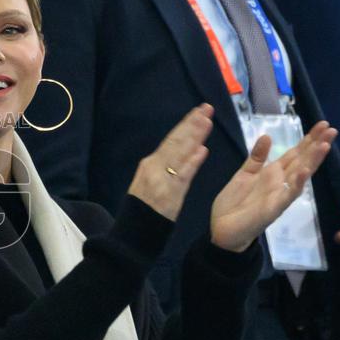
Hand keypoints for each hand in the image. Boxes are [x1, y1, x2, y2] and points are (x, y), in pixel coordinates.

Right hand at [127, 104, 212, 220]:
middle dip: (191, 124)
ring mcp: (161, 179)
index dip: (186, 125)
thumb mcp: (150, 182)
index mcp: (150, 163)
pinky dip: (192, 162)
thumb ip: (168, 167)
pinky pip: (182, 175)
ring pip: (179, 153)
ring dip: (193, 136)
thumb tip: (192, 149)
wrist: (133, 231)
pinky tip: (202, 151)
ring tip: (206, 121)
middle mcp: (154, 167)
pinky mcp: (169, 193)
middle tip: (206, 108)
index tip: (198, 112)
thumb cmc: (144, 207)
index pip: (171, 140)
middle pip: (175, 141)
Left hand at [211, 121, 334, 251]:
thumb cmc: (234, 203)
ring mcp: (279, 195)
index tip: (322, 124)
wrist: (222, 229)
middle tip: (330, 128)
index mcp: (273, 173)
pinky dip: (296, 184)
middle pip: (302, 160)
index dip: (308, 139)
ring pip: (300, 175)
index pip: (295, 153)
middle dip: (316, 145)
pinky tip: (304, 172)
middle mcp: (281, 183)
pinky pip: (287, 195)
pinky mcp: (273, 208)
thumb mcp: (244, 174)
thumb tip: (267, 135)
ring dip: (312, 161)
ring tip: (325, 145)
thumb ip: (257, 157)